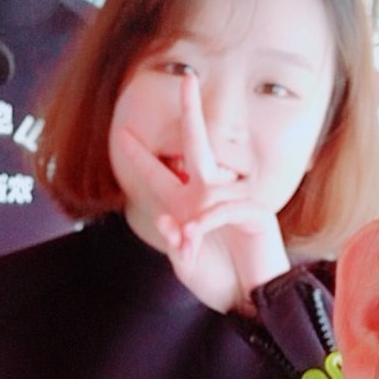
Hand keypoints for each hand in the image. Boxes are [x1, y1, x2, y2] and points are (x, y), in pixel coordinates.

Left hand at [116, 77, 289, 311]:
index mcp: (187, 204)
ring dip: (195, 219)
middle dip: (192, 111)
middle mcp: (210, 195)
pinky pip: (228, 206)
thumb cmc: (219, 281)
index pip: (160, 173)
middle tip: (187, 78)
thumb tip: (170, 221)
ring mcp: (236, 200)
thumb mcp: (186, 266)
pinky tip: (199, 234)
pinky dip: (210, 220)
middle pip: (199, 143)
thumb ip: (176, 244)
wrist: (250, 299)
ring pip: (209, 190)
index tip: (122, 133)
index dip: (141, 156)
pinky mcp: (256, 213)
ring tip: (191, 245)